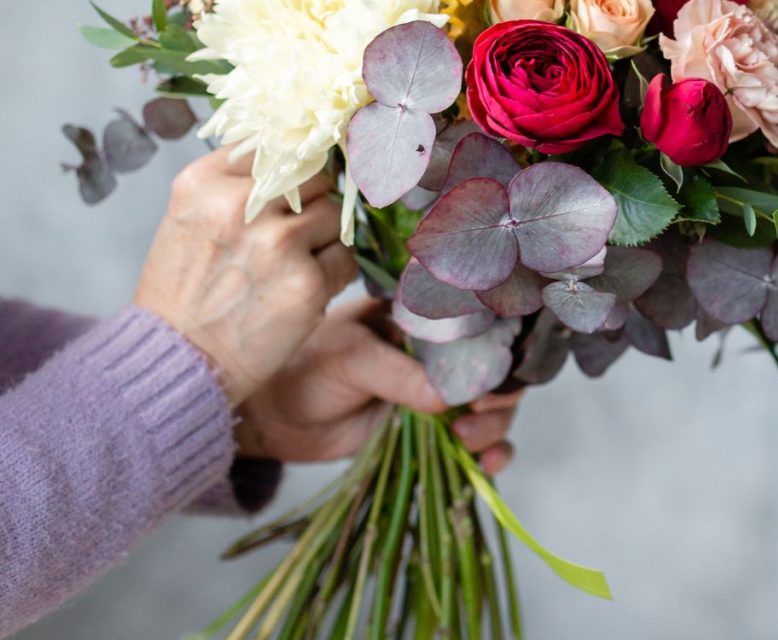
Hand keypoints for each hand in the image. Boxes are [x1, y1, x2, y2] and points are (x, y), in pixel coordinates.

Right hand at [134, 147, 355, 405]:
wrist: (179, 359)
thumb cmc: (188, 288)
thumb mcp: (192, 216)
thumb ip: (237, 181)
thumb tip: (301, 149)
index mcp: (205, 182)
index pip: (276, 146)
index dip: (289, 171)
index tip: (286, 192)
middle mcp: (239, 205)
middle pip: (314, 177)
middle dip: (310, 205)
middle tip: (285, 239)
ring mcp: (276, 243)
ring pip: (334, 215)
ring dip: (323, 239)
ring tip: (290, 266)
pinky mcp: (305, 283)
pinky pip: (345, 258)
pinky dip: (332, 274)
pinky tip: (299, 291)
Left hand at [235, 297, 519, 474]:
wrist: (273, 416)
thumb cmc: (305, 366)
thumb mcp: (350, 358)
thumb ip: (396, 374)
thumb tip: (448, 398)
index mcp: (421, 318)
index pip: (477, 325)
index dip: (495, 348)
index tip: (490, 375)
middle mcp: (438, 353)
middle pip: (494, 369)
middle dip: (498, 394)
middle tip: (477, 413)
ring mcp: (437, 392)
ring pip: (492, 408)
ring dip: (495, 426)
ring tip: (469, 441)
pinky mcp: (432, 431)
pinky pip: (474, 441)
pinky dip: (491, 454)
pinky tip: (487, 466)